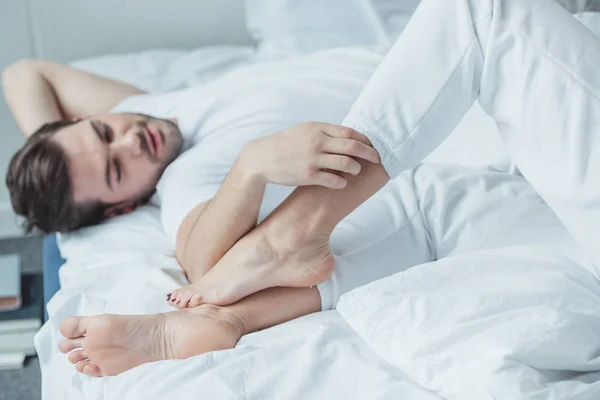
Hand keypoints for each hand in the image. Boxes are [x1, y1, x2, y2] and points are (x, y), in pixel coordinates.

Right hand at [244, 122, 379, 188]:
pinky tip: (343, 183)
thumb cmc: (285, 144)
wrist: (261, 158)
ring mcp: (313, 159)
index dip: (364, 140)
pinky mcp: (308, 175)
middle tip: (377, 159)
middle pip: (352, 147)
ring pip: (347, 164)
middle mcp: (316, 141)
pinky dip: (342, 182)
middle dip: (369, 154)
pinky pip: (334, 179)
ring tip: (357, 171)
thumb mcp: (303, 131)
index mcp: (317, 128)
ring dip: (356, 168)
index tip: (372, 145)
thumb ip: (323, 132)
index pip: (349, 132)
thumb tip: (347, 135)